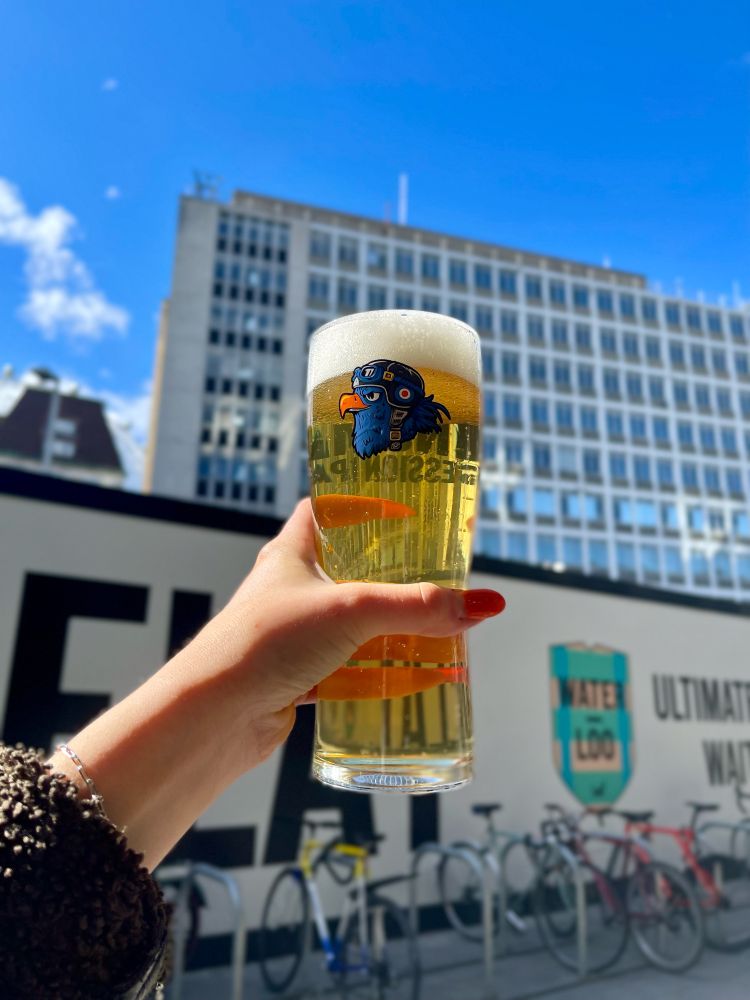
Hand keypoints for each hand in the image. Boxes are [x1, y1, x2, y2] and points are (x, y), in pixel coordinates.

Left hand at [187, 498, 505, 768]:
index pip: (326, 508)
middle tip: (435, 571)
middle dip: (390, 572)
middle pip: (348, 567)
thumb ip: (417, 607)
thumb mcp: (350, 611)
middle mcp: (290, 588)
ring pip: (350, 621)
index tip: (405, 507)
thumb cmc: (264, 643)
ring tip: (432, 623)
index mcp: (291, 551)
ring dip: (386, 625)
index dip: (363, 502)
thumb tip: (484, 604)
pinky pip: (346, 667)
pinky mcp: (298, 676)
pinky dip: (375, 671)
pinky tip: (407, 676)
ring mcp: (293, 633)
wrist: (214, 717)